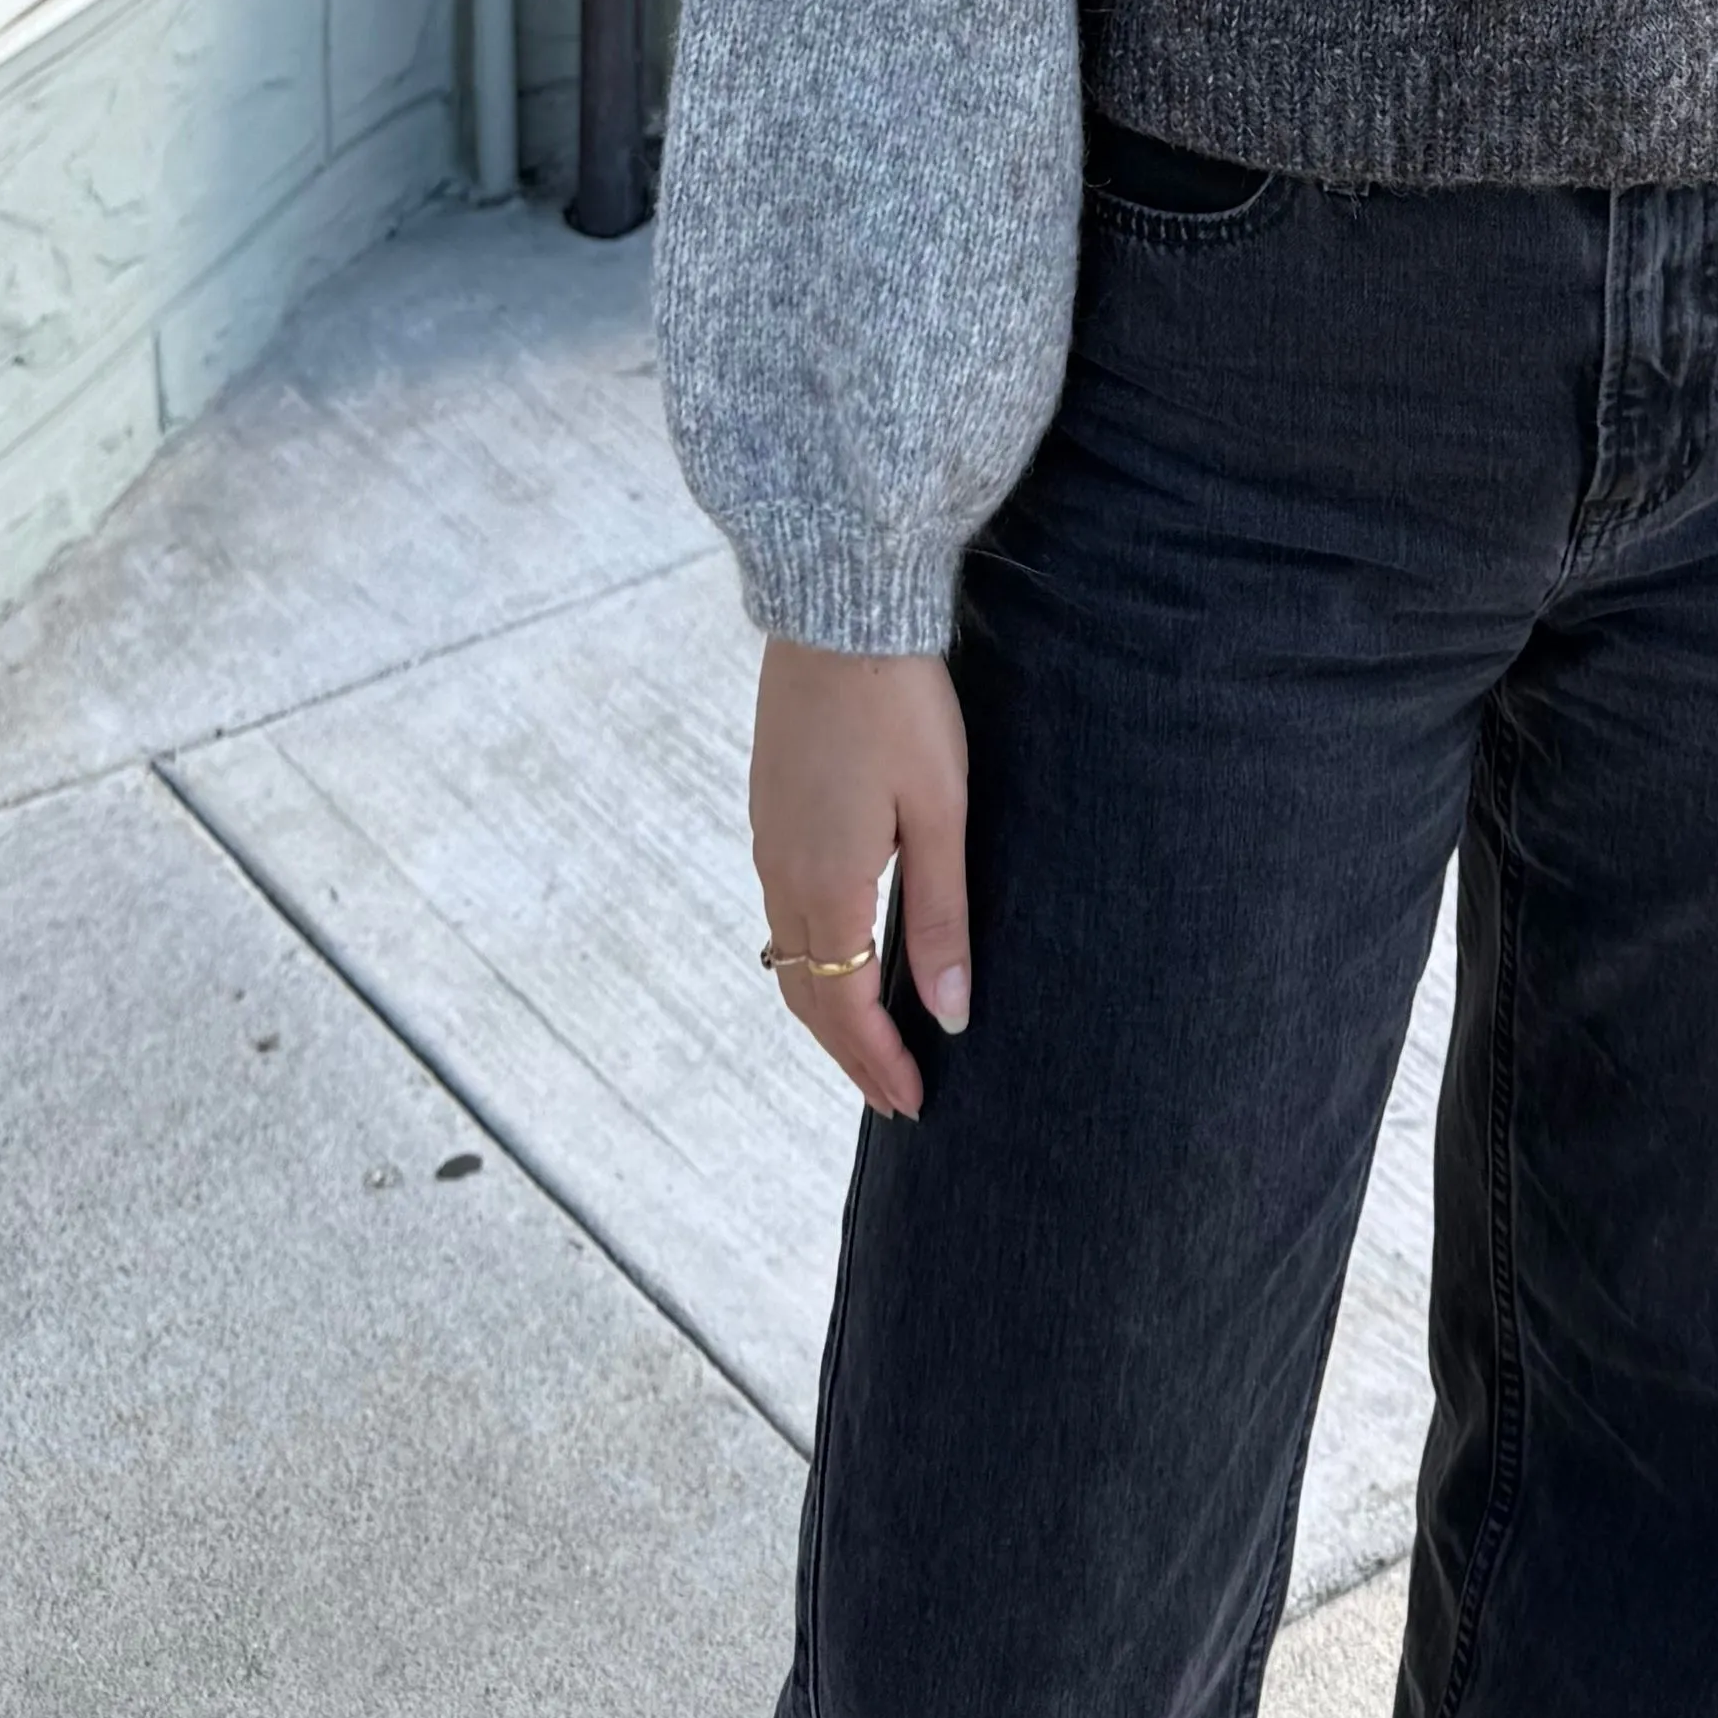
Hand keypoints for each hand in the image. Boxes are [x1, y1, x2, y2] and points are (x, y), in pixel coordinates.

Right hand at [748, 636, 971, 1119]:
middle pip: (808, 993)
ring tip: (869, 1041)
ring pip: (790, 955)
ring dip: (827, 1007)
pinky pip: (782, 911)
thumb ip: (942, 916)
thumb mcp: (939, 814)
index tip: (914, 1105)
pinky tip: (838, 954)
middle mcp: (783, 873)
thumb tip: (949, 1013)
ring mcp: (769, 840)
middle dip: (850, 1052)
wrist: (837, 613)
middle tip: (894, 1095)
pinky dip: (811, 957)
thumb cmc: (901, 708)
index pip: (845, 1009)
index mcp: (826, 885)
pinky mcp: (770, 810)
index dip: (878, 1064)